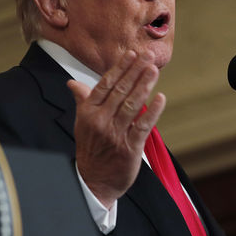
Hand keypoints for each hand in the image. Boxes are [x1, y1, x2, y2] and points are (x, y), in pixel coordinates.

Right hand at [67, 51, 165, 208]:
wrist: (93, 181)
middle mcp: (100, 121)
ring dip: (145, 85)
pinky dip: (153, 112)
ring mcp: (115, 134)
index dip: (121, 68)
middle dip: (136, 71)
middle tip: (149, 55)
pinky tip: (161, 98)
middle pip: (121, 90)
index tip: (133, 53)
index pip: (106, 84)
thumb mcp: (82, 123)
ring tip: (155, 70)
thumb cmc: (90, 149)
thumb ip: (83, 101)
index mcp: (88, 112)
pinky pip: (143, 126)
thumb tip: (73, 83)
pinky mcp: (129, 148)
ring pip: (132, 105)